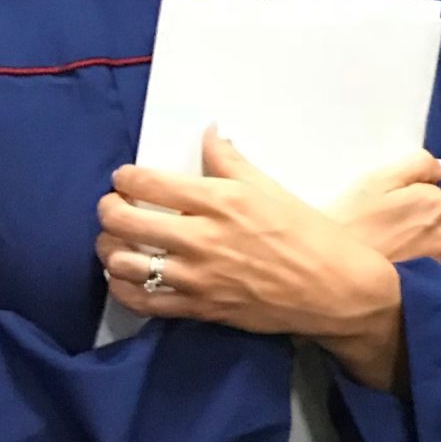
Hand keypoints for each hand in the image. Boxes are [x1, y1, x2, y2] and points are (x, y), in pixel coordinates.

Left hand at [98, 127, 407, 390]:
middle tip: (112, 206)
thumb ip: (232, 162)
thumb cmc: (309, 234)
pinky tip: (121, 275)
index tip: (124, 177)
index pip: (151, 184)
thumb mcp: (272, 189)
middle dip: (108, 209)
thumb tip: (210, 134)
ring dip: (108, 248)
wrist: (332, 288)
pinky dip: (121, 286)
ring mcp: (196, 277)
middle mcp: (202, 238)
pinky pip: (141, 300)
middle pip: (126, 221)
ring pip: (124, 263)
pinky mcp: (197, 308)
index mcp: (223, 202)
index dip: (126, 178)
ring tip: (112, 240)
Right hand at [331, 149, 440, 265]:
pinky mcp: (424, 284)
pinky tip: (387, 262)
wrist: (329, 268)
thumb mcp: (379, 179)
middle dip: (412, 216)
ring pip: (428, 240)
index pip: (431, 189)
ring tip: (381, 245)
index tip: (383, 204)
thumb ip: (419, 166)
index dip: (407, 193)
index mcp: (437, 203)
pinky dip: (409, 260)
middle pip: (432, 215)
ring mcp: (436, 261)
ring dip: (412, 239)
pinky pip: (422, 264)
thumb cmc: (351, 217)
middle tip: (379, 224)